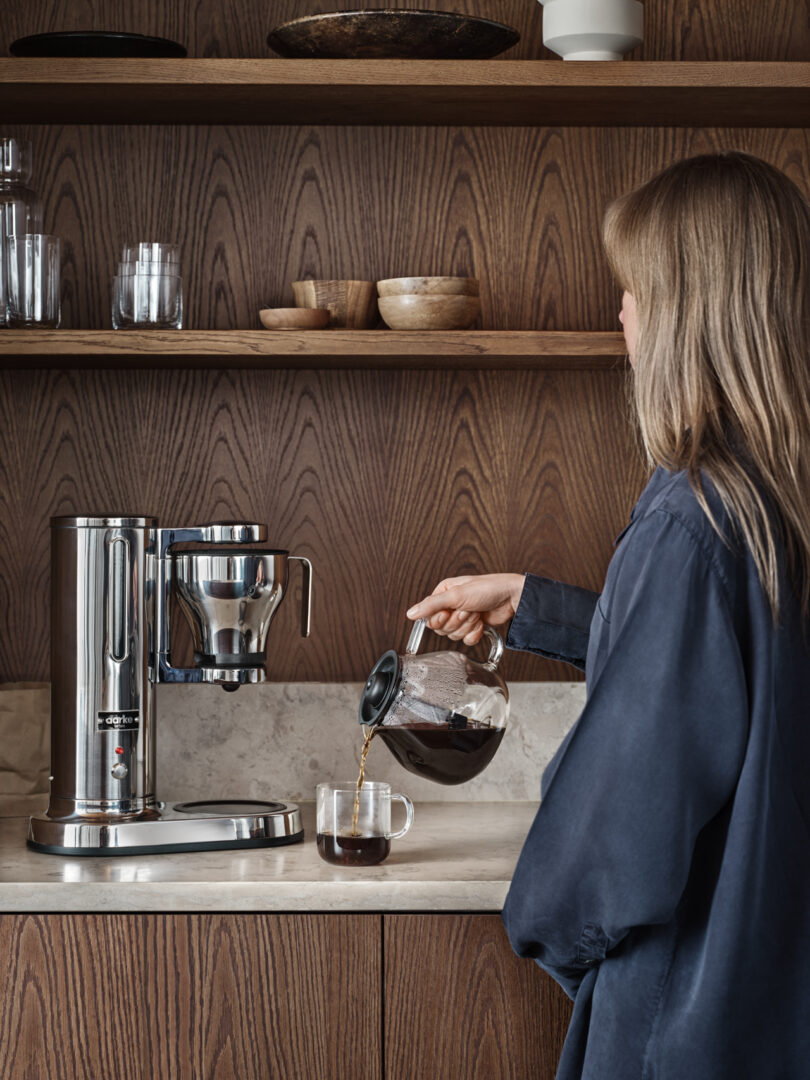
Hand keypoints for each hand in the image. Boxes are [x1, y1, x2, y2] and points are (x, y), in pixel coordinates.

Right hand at [406, 573, 525, 645]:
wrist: (512, 598)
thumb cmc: (488, 589)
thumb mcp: (456, 595)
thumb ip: (431, 605)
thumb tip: (411, 613)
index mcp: (444, 593)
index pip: (430, 616)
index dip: (440, 618)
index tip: (449, 612)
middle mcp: (451, 605)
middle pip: (441, 628)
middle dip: (457, 621)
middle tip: (468, 610)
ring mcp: (462, 617)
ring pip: (454, 635)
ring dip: (467, 626)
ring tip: (476, 614)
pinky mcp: (473, 627)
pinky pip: (466, 640)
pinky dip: (475, 634)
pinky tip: (481, 623)